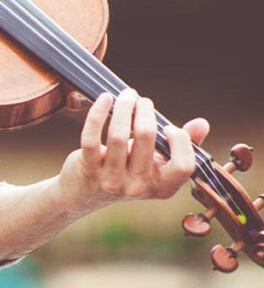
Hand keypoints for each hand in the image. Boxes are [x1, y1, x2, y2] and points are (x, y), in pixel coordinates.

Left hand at [58, 89, 209, 213]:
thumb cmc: (128, 170)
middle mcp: (138, 187)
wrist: (85, 193)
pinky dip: (97, 114)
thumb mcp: (157, 162)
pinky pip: (91, 138)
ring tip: (126, 95)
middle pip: (147, 138)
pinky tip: (105, 98)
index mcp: (162, 187)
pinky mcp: (88, 170)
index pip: (183, 165)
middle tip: (140, 100)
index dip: (180, 142)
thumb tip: (202, 124)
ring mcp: (112, 180)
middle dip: (145, 111)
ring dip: (123, 107)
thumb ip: (182, 144)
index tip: (168, 127)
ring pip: (119, 135)